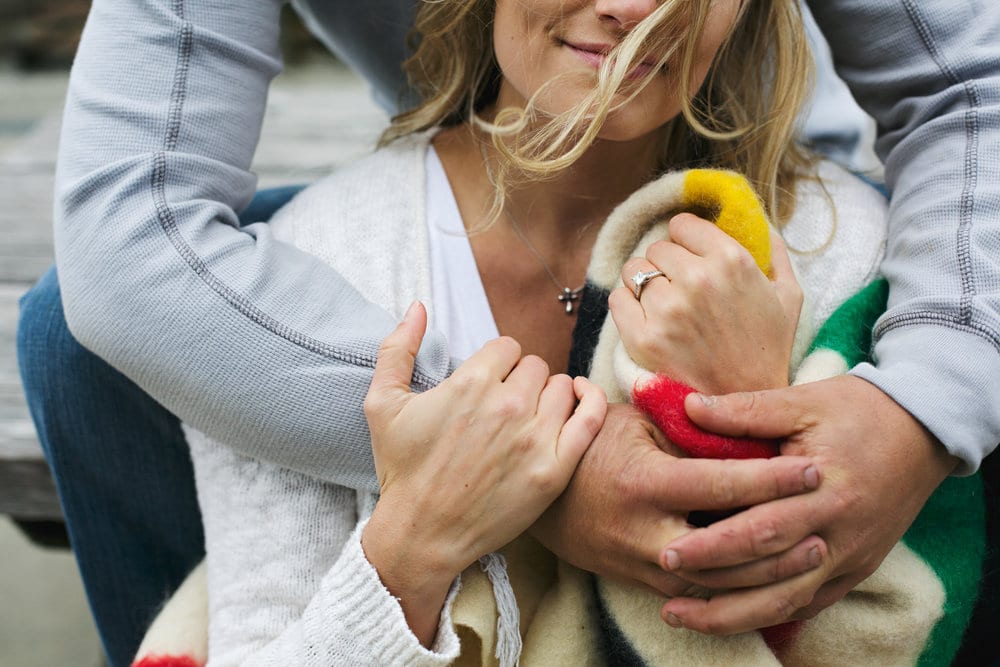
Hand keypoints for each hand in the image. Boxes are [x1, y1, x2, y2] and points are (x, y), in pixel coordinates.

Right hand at [361, 302, 606, 643]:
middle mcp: (507, 406)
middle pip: (534, 366)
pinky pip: (590, 416)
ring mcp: (535, 439)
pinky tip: (577, 400)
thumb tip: (418, 305)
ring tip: (530, 415)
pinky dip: (589, 400)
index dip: (497, 362)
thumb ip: (398, 348)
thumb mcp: (383, 404)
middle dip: (520, 379)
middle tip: (505, 405)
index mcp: (470, 384)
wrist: (422, 534)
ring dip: (548, 395)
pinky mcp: (555, 469)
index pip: (506, 347)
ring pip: (562, 387)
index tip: (489, 382)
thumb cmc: (402, 469)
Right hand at [529, 402, 823, 596]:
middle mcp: (646, 532)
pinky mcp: (642, 582)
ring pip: (720, 582)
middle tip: (826, 519)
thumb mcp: (630, 425)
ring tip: (813, 553)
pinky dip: (739, 589)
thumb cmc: (587, 447)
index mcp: (646, 484)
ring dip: (770, 572)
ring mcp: (642, 564)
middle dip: (783, 538)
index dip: (773, 478)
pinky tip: (773, 578)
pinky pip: (700, 594)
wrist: (537, 499)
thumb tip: (741, 436)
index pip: (724, 485)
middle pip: (730, 548)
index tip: (814, 468)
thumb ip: (684, 434)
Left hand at [609, 214, 801, 394]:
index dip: (685, 240)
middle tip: (680, 288)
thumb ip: (775, 252)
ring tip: (663, 305)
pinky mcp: (643, 337)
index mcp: (731, 261)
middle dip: (666, 264)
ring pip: (634, 271)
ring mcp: (667, 310)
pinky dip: (626, 305)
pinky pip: (617, 299)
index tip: (690, 257)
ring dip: (644, 284)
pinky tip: (646, 319)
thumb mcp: (789, 295)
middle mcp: (697, 280)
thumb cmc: (767, 349)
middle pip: (656, 248)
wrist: (745, 402)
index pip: (682, 224)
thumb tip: (760, 223)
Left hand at [658, 375, 958, 633]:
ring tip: (684, 616)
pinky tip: (730, 617)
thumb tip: (689, 408)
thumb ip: (745, 410)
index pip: (761, 527)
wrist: (923, 431)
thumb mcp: (802, 401)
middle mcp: (839, 533)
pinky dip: (768, 614)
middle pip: (769, 571)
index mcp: (825, 489)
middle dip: (712, 579)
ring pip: (788, 600)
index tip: (667, 549)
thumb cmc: (856, 410)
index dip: (712, 544)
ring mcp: (851, 557)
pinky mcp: (857, 569)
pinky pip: (809, 602)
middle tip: (663, 578)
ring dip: (733, 615)